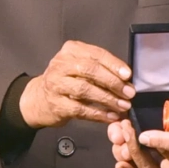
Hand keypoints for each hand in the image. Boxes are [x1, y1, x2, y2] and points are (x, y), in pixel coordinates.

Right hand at [20, 41, 135, 126]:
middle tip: (128, 93)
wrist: (40, 98)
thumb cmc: (67, 80)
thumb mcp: (81, 67)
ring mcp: (56, 84)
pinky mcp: (56, 104)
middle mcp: (61, 64)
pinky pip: (80, 109)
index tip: (128, 75)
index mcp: (71, 50)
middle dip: (112, 82)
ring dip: (107, 99)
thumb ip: (100, 68)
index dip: (113, 64)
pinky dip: (97, 114)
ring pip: (85, 90)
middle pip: (90, 70)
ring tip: (122, 106)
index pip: (96, 54)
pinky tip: (110, 116)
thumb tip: (127, 80)